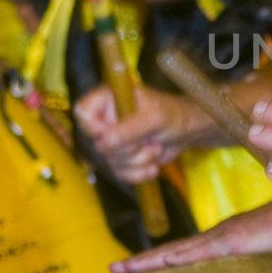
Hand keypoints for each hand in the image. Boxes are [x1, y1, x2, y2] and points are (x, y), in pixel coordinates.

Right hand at [75, 84, 207, 182]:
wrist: (188, 133)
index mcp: (109, 99)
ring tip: (156, 147)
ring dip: (139, 160)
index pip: (83, 112)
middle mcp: (107, 119)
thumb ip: (130, 129)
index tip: (113, 134)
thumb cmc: (174, 115)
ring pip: (112, 162)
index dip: (95, 128)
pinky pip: (121, 173)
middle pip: (99, 144)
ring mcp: (114, 140)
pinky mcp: (122, 158)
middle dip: (129, 148)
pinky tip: (154, 166)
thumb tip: (104, 142)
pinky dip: (139, 173)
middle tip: (148, 139)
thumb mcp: (155, 118)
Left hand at [110, 194, 271, 272]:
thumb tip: (251, 259)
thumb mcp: (269, 242)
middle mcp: (216, 236)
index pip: (185, 251)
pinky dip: (174, 259)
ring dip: (147, 263)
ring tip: (121, 269)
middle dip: (142, 262)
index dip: (159, 259)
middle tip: (114, 269)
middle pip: (172, 253)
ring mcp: (222, 238)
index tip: (135, 265)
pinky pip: (197, 254)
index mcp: (224, 237)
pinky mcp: (231, 241)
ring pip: (176, 254)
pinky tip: (158, 263)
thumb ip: (257, 248)